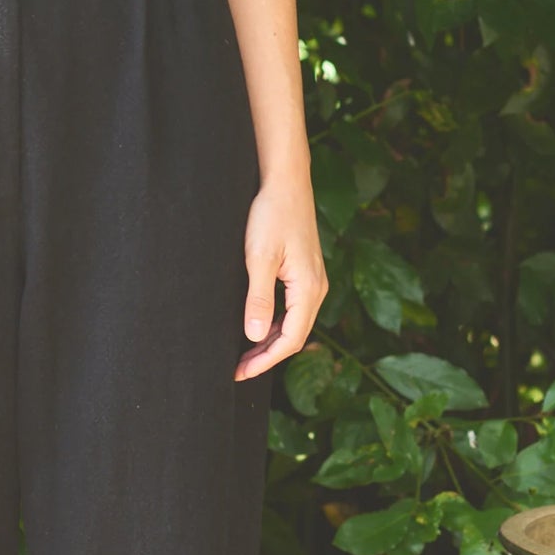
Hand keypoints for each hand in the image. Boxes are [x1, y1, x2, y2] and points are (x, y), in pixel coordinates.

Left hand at [234, 175, 327, 381]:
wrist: (285, 183)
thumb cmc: (271, 215)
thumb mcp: (259, 258)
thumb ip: (258, 298)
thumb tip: (253, 336)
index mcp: (309, 289)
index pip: (290, 339)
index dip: (265, 360)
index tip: (240, 372)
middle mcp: (316, 288)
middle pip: (294, 335)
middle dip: (266, 355)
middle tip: (238, 369)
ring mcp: (312, 281)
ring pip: (293, 323)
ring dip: (270, 341)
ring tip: (244, 354)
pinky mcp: (304, 272)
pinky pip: (293, 309)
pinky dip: (275, 323)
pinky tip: (257, 326)